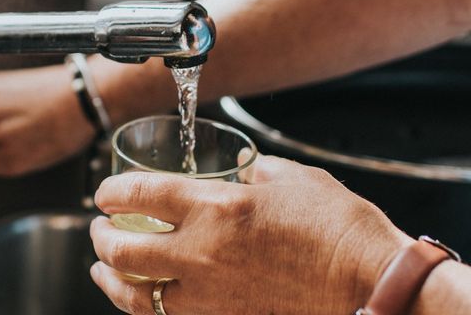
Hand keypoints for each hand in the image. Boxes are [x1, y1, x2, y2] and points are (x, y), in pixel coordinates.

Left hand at [89, 153, 411, 313]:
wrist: (370, 285)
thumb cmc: (342, 232)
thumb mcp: (297, 180)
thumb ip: (258, 171)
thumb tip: (243, 170)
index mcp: (216, 208)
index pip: (138, 195)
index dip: (111, 191)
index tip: (105, 192)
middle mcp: (201, 254)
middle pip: (121, 250)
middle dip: (100, 237)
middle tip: (99, 229)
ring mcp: (209, 296)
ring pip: (134, 295)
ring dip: (110, 279)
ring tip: (104, 270)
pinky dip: (147, 307)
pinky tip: (146, 299)